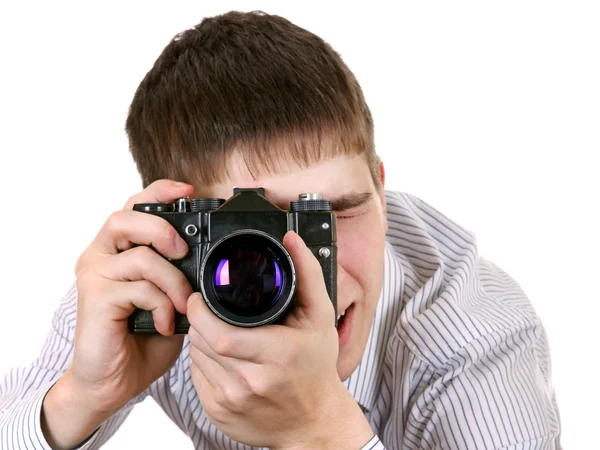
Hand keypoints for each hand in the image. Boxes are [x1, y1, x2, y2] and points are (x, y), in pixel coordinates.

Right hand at [42, 180, 194, 448]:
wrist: (113, 381)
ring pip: (140, 256)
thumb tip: (212, 260)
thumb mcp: (170, 298)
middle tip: (184, 251)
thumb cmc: (143, 337)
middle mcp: (102, 255)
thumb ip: (180, 273)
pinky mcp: (95, 298)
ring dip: (173, 280)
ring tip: (184, 304)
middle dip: (162, 228)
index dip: (160, 191)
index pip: (135, 206)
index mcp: (120, 249)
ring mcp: (95, 275)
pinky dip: (162, 305)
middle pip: (126, 217)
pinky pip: (138, 288)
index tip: (189, 190)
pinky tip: (167, 324)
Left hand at [187, 231, 373, 448]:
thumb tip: (291, 240)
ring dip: (200, 339)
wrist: (313, 422)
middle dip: (199, 321)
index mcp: (275, 356)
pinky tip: (222, 356)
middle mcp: (250, 383)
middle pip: (202, 343)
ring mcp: (231, 402)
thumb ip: (306, 273)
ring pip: (196, 359)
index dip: (200, 312)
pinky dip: (203, 362)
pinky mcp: (218, 413)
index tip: (200, 298)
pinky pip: (196, 378)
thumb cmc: (316, 368)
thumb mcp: (320, 317)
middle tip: (208, 310)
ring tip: (219, 330)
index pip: (218, 335)